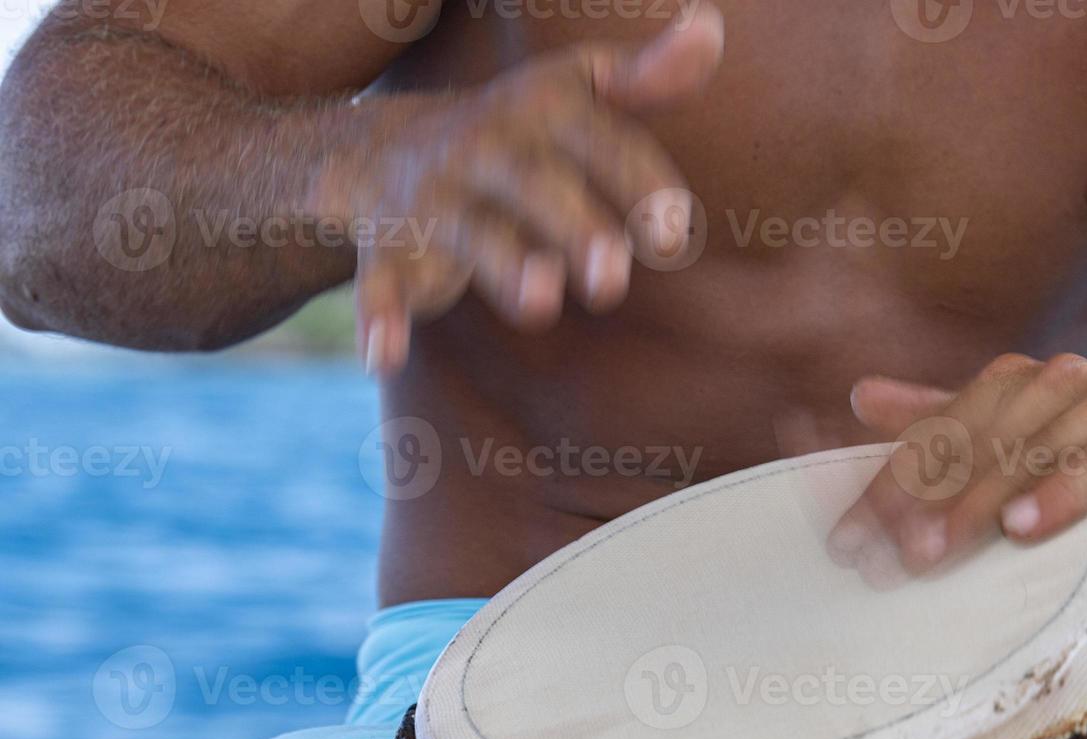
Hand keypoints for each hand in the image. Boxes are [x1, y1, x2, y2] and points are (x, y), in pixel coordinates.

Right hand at [310, 5, 724, 373]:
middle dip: (575, 227)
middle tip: (613, 281)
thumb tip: (709, 29)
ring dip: (503, 266)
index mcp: (542, 108)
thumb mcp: (574, 93)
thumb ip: (645, 78)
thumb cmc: (513, 131)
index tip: (673, 233)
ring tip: (540, 304)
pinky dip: (378, 317)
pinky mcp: (389, 246)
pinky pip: (379, 281)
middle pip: (536, 184)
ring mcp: (435, 199)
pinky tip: (386, 356)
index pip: (602, 139)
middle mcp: (487, 147)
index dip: (639, 183)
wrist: (375, 149)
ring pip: (470, 233)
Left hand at [829, 354, 1086, 570]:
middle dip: (917, 503)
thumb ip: (947, 419)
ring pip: (1028, 453)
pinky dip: (1062, 494)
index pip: (936, 434)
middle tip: (877, 560)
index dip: (886, 487)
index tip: (846, 543)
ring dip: (976, 504)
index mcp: (1017, 382)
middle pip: (972, 442)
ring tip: (930, 554)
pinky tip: (1024, 530)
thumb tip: (857, 396)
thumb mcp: (1028, 443)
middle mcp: (1059, 381)